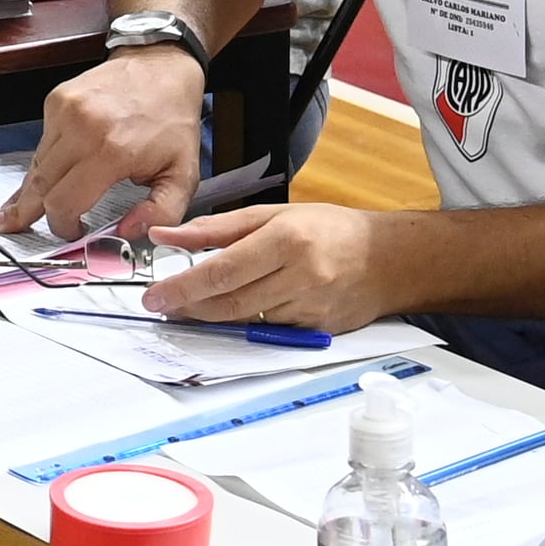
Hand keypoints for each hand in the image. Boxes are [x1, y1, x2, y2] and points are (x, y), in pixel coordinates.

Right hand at [0, 46, 204, 239]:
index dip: (61, 225)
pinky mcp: (56, 100)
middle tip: (4, 227)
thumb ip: (162, 213)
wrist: (160, 66)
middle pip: (39, 185)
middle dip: (25, 212)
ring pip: (37, 164)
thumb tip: (127, 233)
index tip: (72, 231)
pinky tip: (46, 173)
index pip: (64, 202)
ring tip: (13, 209)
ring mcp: (64, 111)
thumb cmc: (172, 120)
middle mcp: (81, 129)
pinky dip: (45, 160)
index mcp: (111, 152)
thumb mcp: (184, 174)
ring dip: (31, 188)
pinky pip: (43, 142)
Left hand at [142, 203, 393, 334]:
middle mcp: (300, 277)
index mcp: (287, 240)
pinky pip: (268, 331)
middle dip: (189, 308)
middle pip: (231, 303)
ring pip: (247, 322)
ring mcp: (310, 309)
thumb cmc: (330, 229)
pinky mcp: (317, 331)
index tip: (156, 294)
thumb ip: (217, 228)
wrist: (388, 260)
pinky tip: (229, 313)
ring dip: (212, 318)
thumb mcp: (273, 214)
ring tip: (188, 306)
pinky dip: (243, 324)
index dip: (184, 286)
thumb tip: (168, 234)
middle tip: (161, 306)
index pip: (224, 270)